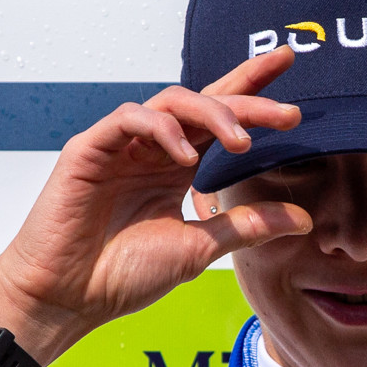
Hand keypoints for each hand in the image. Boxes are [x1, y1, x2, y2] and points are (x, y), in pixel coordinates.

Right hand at [0, 49, 306, 360]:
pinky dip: (162, 129)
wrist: (65, 298)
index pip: (218, 119)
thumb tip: (302, 218)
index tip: (287, 69)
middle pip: (202, 103)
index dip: (251, 92)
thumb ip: (244, 226)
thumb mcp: (197, 248)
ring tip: (241, 142)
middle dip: (247, 99)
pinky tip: (186, 155)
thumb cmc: (118, 276)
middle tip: (288, 114)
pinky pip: (129, 118)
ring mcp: (119, 146)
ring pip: (171, 103)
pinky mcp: (90, 149)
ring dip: (212, 114)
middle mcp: (150, 150)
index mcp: (174, 168)